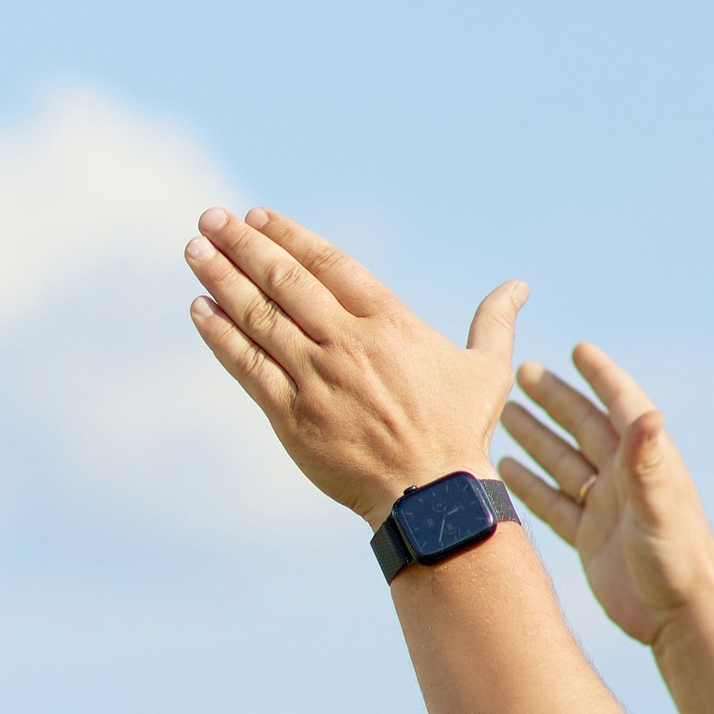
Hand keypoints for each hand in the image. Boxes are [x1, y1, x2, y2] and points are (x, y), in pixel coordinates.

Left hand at [187, 207, 526, 521]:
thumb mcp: (487, 371)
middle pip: (284, 280)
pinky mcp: (292, 415)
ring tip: (194, 250)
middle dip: (242, 245)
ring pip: (258, 316)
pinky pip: (248, 366)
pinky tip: (200, 309)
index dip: (289, 235)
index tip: (256, 215)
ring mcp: (315, 377)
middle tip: (209, 219)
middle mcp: (346, 341)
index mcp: (389, 322)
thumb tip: (518, 285)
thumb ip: (494, 322)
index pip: (328, 263)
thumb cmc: (462, 433)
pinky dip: (221, 336)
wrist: (431, 497)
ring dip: (221, 279)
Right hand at [498, 346, 713, 648]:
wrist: (678, 618)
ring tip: (505, 411)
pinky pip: (554, 502)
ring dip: (536, 436)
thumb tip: (647, 413)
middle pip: (582, 427)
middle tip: (522, 371)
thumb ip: (647, 462)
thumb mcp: (660, 507)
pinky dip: (531, 484)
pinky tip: (507, 467)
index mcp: (644, 461)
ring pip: (562, 462)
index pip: (619, 405)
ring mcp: (605, 507)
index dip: (600, 376)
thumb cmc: (678, 560)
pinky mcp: (589, 538)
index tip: (578, 348)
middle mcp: (623, 478)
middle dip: (555, 398)